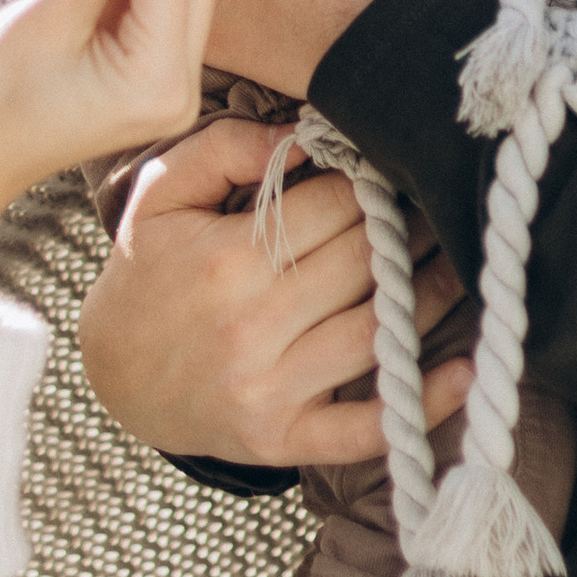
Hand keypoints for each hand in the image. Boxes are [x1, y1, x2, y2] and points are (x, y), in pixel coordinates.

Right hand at [76, 116, 470, 470]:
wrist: (111, 374)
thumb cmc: (146, 272)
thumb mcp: (160, 194)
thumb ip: (226, 149)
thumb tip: (305, 137)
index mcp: (226, 259)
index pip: (333, 208)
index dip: (373, 183)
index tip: (395, 168)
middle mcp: (250, 326)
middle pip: (363, 265)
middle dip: (411, 230)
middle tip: (441, 206)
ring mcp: (269, 388)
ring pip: (378, 333)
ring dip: (433, 297)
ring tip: (460, 262)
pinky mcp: (282, 439)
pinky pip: (366, 428)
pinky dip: (422, 404)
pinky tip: (465, 372)